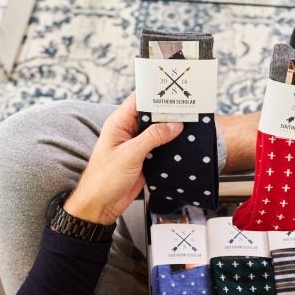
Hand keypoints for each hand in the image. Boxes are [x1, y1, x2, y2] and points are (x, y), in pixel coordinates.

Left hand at [63, 92, 182, 224]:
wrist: (101, 205)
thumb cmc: (105, 178)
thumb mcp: (130, 154)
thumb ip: (153, 137)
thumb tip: (175, 124)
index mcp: (119, 123)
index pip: (139, 100)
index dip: (156, 93)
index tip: (175, 89)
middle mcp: (129, 130)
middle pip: (152, 114)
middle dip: (170, 111)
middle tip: (191, 106)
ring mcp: (138, 145)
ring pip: (159, 131)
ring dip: (173, 129)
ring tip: (193, 122)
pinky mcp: (145, 158)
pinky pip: (162, 147)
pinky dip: (172, 145)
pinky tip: (186, 143)